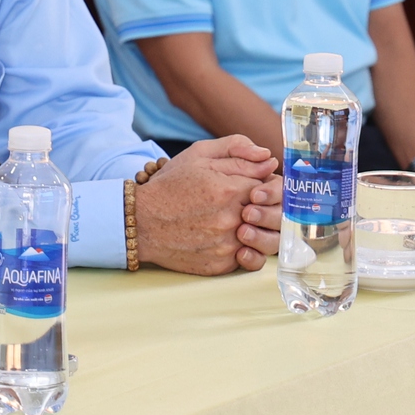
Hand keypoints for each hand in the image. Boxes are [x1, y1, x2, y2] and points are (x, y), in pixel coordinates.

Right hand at [136, 136, 282, 275]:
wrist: (141, 222)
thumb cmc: (169, 186)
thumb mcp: (198, 155)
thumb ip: (237, 150)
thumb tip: (269, 160)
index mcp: (231, 189)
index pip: (272, 187)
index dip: (267, 186)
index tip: (257, 187)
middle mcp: (233, 219)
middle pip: (273, 214)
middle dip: (265, 208)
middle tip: (250, 206)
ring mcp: (228, 245)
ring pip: (265, 239)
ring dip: (259, 230)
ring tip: (241, 223)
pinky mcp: (222, 265)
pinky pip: (249, 259)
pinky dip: (244, 249)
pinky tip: (228, 238)